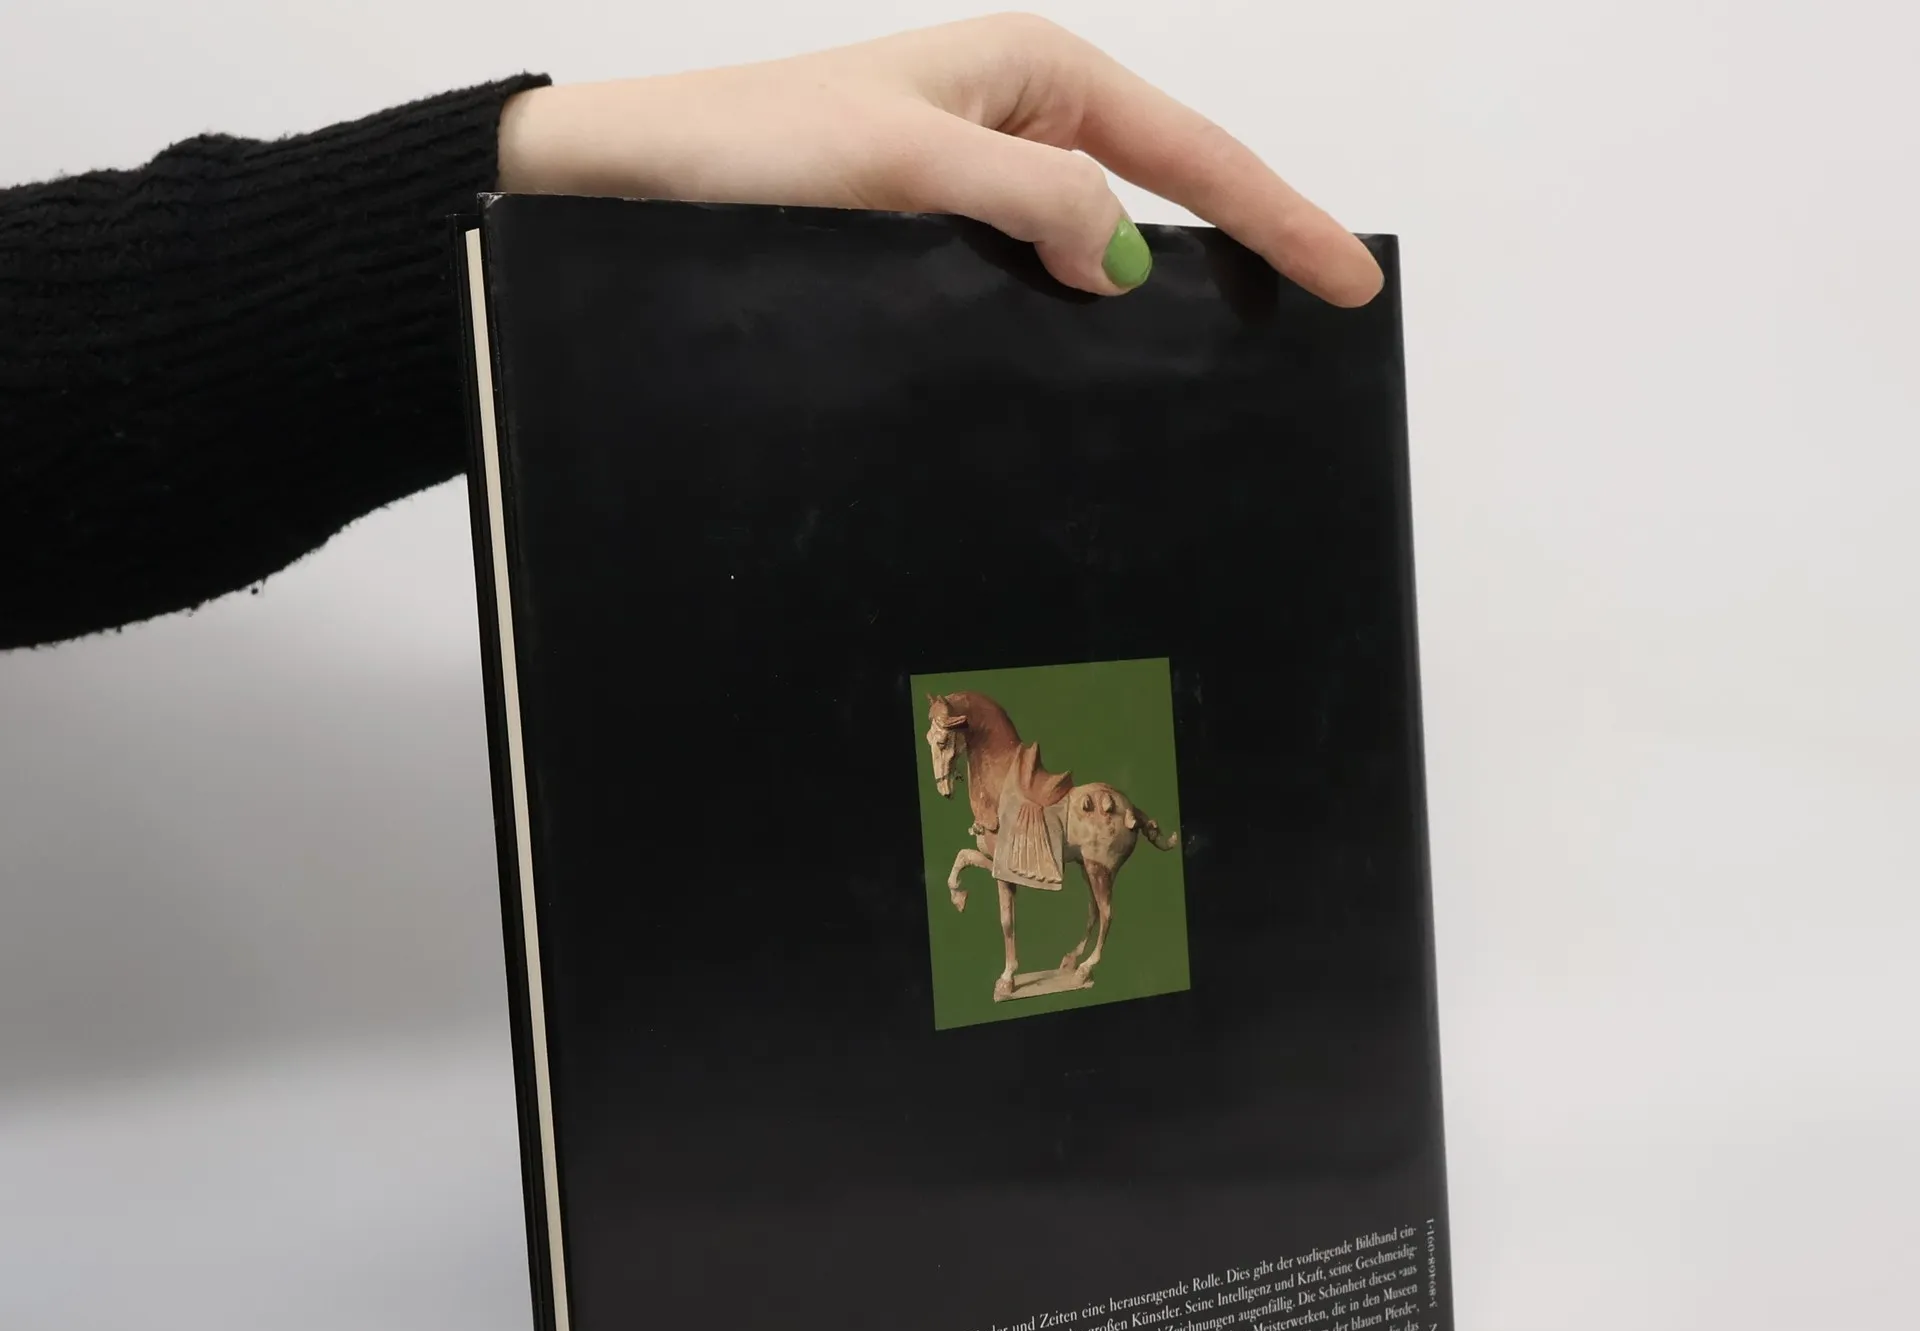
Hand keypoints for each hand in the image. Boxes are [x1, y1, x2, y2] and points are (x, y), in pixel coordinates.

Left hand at [496, 14, 1381, 305]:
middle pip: (1170, 182)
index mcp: (1031, 71)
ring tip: (1238, 349)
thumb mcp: (901, 165)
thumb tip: (1128, 256)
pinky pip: (1044, 269)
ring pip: (1109, 233)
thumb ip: (1028, 198)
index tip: (1347, 280)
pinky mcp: (940, 232)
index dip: (1277, 215)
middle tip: (1320, 314)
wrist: (628, 182)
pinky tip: (1110, 357)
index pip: (1191, 150)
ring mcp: (981, 176)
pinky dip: (1086, 309)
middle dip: (1247, 242)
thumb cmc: (749, 156)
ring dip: (1168, 287)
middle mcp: (1017, 115)